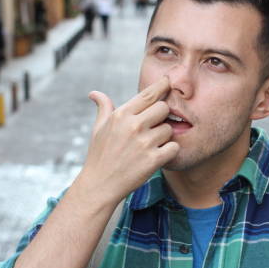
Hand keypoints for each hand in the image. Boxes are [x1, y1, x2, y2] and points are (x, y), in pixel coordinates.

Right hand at [74, 76, 178, 206]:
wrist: (100, 184)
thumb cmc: (100, 155)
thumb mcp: (98, 129)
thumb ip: (103, 108)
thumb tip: (95, 94)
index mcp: (122, 115)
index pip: (149, 94)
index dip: (162, 86)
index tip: (168, 83)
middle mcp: (133, 126)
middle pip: (164, 108)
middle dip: (161, 116)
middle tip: (153, 127)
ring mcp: (144, 143)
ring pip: (169, 129)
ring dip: (164, 136)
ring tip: (150, 145)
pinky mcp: (153, 160)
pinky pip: (174, 147)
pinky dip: (170, 151)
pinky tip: (157, 155)